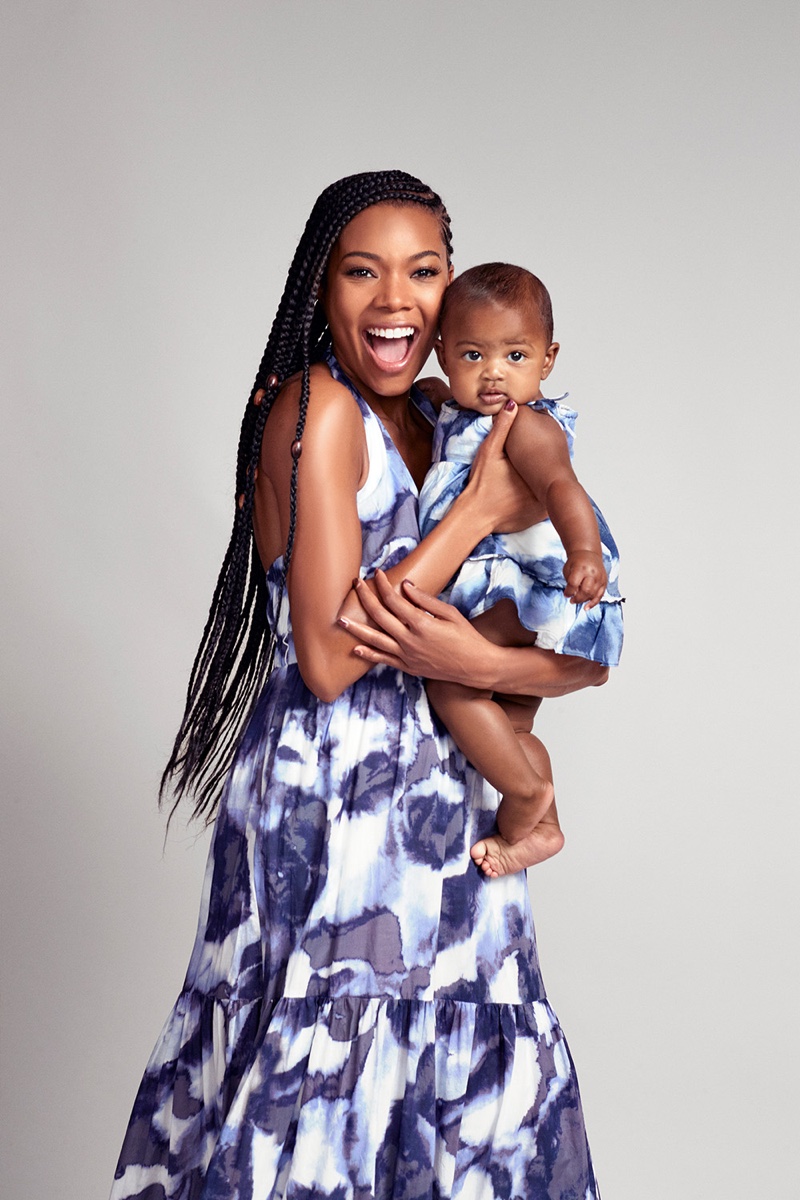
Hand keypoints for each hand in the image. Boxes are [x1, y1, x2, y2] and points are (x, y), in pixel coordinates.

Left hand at [338, 571, 491, 683]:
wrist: (476, 666)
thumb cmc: (467, 637)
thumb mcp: (450, 613)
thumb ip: (425, 600)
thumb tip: (405, 585)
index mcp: (421, 623)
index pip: (394, 600)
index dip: (383, 585)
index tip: (376, 573)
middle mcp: (410, 640)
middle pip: (379, 616)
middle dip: (365, 598)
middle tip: (355, 585)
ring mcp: (407, 656)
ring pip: (375, 640)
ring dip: (356, 629)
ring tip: (340, 620)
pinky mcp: (408, 667)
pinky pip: (383, 661)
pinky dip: (368, 655)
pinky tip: (355, 649)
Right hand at [465, 403, 539, 533]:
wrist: (475, 517)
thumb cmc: (481, 486)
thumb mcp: (489, 452)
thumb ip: (502, 428)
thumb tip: (512, 404)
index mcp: (537, 469)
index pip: (545, 453)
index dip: (539, 448)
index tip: (530, 449)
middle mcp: (545, 488)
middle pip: (549, 470)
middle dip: (541, 464)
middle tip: (522, 466)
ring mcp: (545, 505)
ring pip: (549, 486)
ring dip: (542, 480)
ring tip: (523, 479)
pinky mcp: (540, 517)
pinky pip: (545, 502)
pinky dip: (539, 496)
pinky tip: (523, 492)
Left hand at [563, 552, 606, 606]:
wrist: (589, 553)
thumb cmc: (577, 562)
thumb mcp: (568, 568)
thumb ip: (570, 581)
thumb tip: (574, 595)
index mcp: (581, 568)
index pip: (574, 584)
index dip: (568, 592)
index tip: (566, 594)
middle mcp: (592, 573)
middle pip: (585, 590)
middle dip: (577, 598)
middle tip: (571, 600)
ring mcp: (600, 577)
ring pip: (593, 594)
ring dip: (583, 601)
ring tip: (576, 601)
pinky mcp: (604, 581)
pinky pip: (600, 595)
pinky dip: (593, 603)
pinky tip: (586, 608)